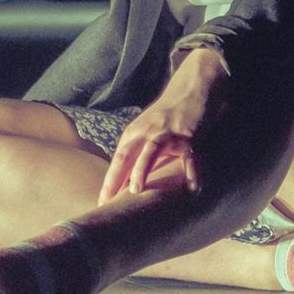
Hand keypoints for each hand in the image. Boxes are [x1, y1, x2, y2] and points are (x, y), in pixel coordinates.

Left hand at [97, 50, 229, 203]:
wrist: (192, 89)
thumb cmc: (168, 116)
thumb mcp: (146, 130)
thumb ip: (136, 153)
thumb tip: (125, 183)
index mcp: (134, 134)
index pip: (117, 161)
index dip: (109, 183)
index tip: (101, 204)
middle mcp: (147, 133)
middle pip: (125, 156)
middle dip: (114, 179)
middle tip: (107, 203)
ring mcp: (168, 134)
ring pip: (151, 151)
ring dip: (141, 170)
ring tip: (136, 190)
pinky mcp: (190, 136)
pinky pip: (190, 156)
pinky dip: (192, 172)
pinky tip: (193, 188)